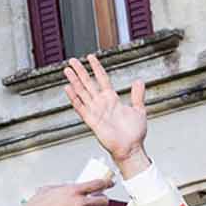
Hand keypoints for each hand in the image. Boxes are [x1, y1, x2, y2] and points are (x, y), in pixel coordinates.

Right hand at [17, 180, 112, 205]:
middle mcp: (79, 204)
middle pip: (103, 201)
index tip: (110, 182)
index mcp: (73, 191)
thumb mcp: (50, 189)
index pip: (98, 184)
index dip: (107, 182)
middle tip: (102, 199)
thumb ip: (64, 187)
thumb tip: (70, 186)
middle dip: (104, 200)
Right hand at [64, 56, 149, 174]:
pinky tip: (67, 88)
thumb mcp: (139, 110)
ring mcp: (96, 111)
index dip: (97, 68)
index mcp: (112, 99)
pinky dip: (74, 98)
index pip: (102, 79)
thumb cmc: (135, 133)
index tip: (91, 57)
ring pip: (82, 93)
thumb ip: (138, 95)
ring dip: (74, 81)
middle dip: (81, 71)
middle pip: (88, 83)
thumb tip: (139, 81)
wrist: (131, 148)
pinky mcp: (92, 121)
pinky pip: (81, 107)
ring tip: (67, 70)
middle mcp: (102, 103)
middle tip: (72, 61)